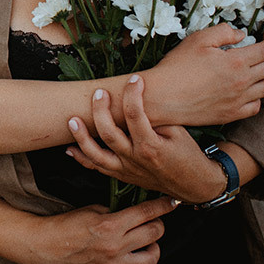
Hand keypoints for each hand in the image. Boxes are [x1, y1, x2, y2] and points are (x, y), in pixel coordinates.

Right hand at [33, 197, 176, 263]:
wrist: (46, 246)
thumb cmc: (66, 224)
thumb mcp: (92, 210)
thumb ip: (117, 212)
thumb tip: (137, 213)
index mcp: (110, 224)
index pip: (146, 213)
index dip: (163, 205)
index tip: (172, 202)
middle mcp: (115, 246)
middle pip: (155, 233)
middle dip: (158, 224)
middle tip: (153, 221)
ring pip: (153, 257)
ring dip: (154, 247)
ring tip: (146, 243)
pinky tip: (141, 262)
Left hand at [67, 79, 226, 203]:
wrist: (194, 185)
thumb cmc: (188, 155)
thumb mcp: (179, 133)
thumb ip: (157, 118)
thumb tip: (136, 98)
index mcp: (151, 146)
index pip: (135, 115)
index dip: (132, 93)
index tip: (134, 79)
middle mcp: (135, 159)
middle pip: (109, 133)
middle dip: (100, 111)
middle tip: (99, 93)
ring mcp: (126, 170)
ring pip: (97, 155)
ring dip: (82, 137)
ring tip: (72, 120)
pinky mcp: (122, 176)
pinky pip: (98, 169)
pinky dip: (82, 159)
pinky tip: (69, 148)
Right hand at [142, 23, 263, 126]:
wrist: (162, 97)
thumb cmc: (177, 67)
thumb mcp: (198, 40)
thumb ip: (223, 32)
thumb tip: (241, 34)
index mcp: (236, 61)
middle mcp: (242, 82)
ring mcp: (238, 100)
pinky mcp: (231, 114)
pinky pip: (256, 107)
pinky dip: (258, 97)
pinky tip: (252, 92)